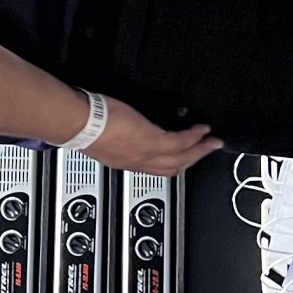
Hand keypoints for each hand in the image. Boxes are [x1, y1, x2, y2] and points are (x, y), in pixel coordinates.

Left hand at [85, 97, 221, 175]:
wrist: (80, 124)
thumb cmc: (85, 126)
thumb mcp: (103, 136)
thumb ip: (118, 135)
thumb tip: (126, 127)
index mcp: (125, 161)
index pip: (153, 168)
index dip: (171, 163)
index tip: (182, 155)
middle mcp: (137, 162)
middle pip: (172, 167)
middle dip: (192, 159)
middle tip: (207, 150)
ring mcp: (146, 153)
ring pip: (181, 157)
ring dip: (199, 150)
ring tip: (212, 141)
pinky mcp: (152, 140)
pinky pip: (180, 142)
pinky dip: (194, 136)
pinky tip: (202, 130)